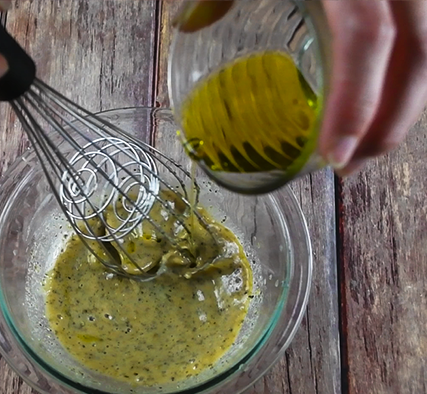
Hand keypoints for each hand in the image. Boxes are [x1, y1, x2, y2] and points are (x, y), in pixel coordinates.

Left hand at [173, 1, 426, 175]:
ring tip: (361, 148)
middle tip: (350, 168)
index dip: (358, 104)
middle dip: (389, 123)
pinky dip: (399, 76)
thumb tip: (189, 25)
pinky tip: (373, 102)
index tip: (334, 159)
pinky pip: (420, 34)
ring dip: (400, 107)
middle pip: (419, 55)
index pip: (368, 38)